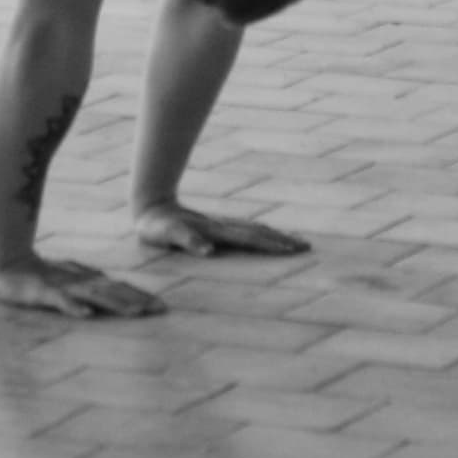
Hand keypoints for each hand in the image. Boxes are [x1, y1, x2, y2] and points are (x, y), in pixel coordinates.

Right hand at [0, 254, 165, 317]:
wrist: (4, 260)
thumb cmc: (37, 272)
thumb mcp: (67, 277)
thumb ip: (88, 282)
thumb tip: (113, 286)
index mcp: (85, 279)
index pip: (118, 288)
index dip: (140, 296)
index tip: (163, 307)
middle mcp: (78, 282)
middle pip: (113, 292)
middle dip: (138, 301)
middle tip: (163, 310)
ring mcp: (61, 286)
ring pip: (93, 295)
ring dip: (115, 303)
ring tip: (136, 312)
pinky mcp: (41, 293)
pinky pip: (60, 301)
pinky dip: (74, 306)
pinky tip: (87, 314)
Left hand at [134, 201, 309, 256]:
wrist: (149, 206)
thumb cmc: (156, 226)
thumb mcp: (167, 235)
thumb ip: (187, 241)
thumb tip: (208, 251)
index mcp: (216, 231)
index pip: (249, 239)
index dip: (270, 244)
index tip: (292, 250)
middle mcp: (222, 226)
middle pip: (258, 233)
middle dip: (282, 240)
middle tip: (307, 247)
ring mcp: (221, 225)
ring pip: (255, 229)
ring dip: (276, 236)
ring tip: (297, 242)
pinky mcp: (217, 228)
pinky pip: (246, 231)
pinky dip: (263, 235)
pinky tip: (269, 238)